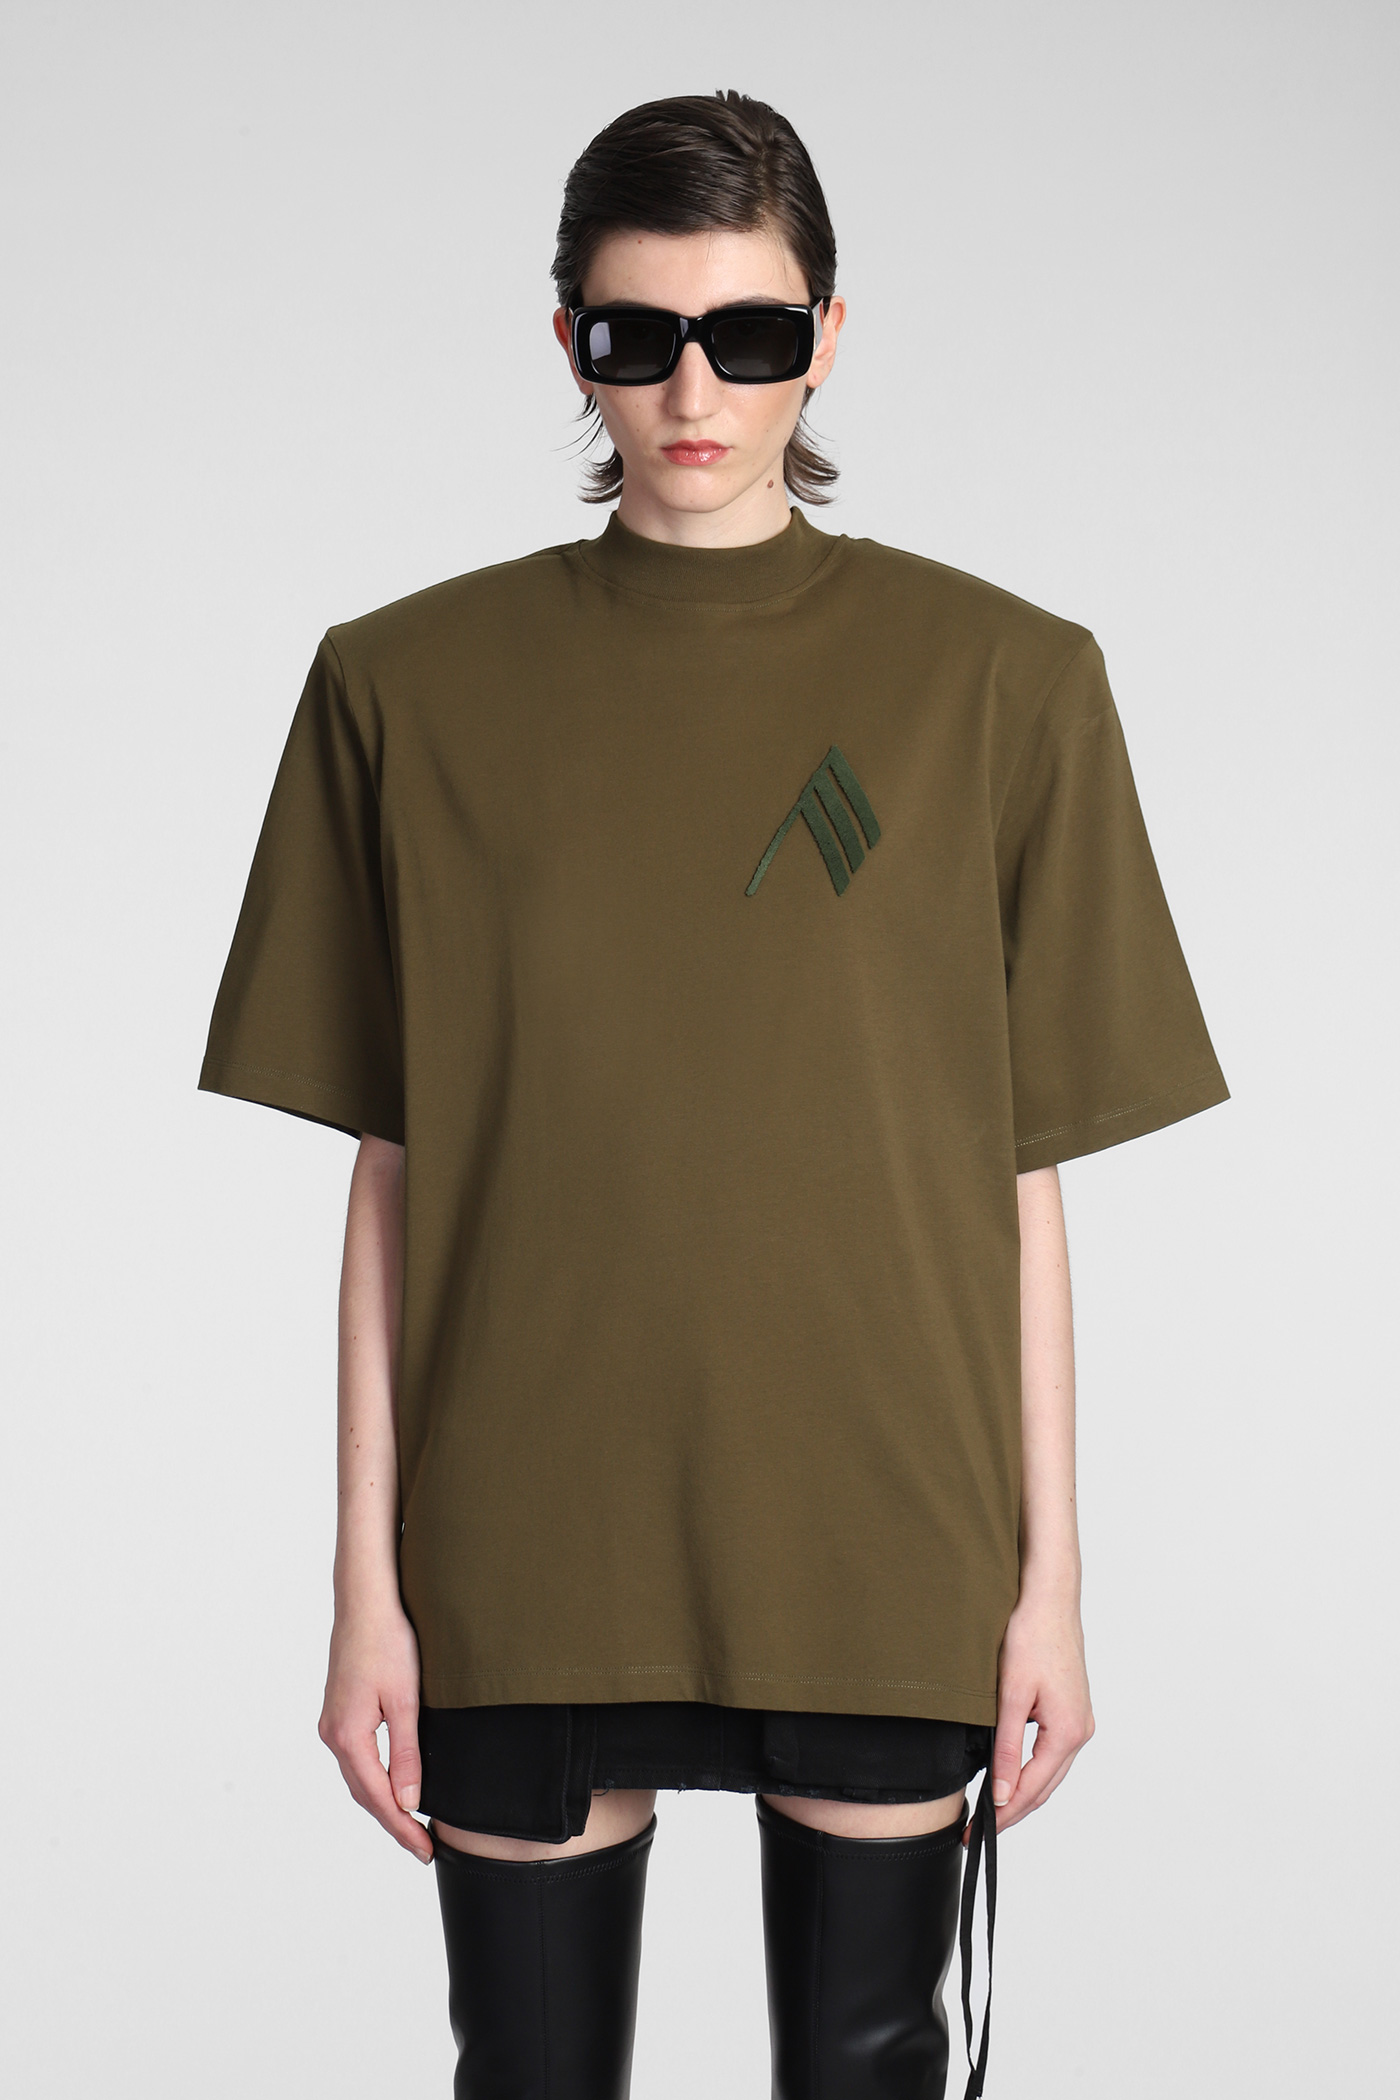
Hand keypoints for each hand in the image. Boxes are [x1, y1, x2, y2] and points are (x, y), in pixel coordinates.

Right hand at [318, 1595, 432, 1861]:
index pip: (378, 1798)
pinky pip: (356, 1759)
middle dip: (393, 1822)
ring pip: (358, 1777)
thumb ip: (407, 1753)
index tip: (424, 1851)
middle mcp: (333, 1734)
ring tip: (412, 1825)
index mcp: (349, 1736)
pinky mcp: (339, 1711)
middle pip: (364, 1794)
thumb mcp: (406, 1700)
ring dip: (382, 1803)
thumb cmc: (388, 1642)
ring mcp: (332, 1723)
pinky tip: (392, 1784)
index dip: (402, 1828)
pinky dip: (374, 1779)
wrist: (365, 1601)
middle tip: (422, 1847)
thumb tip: (410, 1801)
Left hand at [987, 1580, 1094, 1833]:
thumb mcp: (1011, 1695)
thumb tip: (1001, 1793)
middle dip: (1012, 1810)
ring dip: (1022, 1792)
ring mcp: (1079, 1720)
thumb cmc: (1031, 1637)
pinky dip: (1031, 1769)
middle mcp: (1080, 1731)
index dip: (1004, 1814)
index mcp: (1068, 1732)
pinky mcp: (1071, 1709)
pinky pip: (1051, 1752)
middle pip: (1044, 1787)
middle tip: (979, 1830)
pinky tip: (1010, 1774)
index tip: (979, 1831)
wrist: (1049, 1598)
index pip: (1032, 1788)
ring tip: (990, 1809)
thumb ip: (1006, 1747)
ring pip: (1049, 1772)